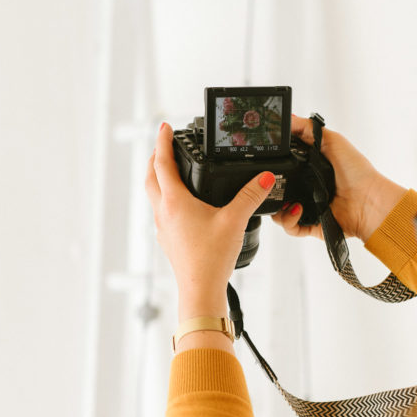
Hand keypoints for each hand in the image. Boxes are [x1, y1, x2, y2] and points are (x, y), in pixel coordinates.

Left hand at [145, 123, 275, 318]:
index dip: (163, 141)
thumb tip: (265, 177)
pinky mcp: (168, 240)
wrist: (200, 290)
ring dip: (159, 179)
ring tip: (171, 171)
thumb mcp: (235, 221)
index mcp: (175, 201)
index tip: (165, 127)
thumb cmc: (211, 258)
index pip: (162, 163)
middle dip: (155, 158)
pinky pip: (162, 212)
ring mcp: (163, 228)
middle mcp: (164, 212)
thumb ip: (251, 196)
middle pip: (150, 177)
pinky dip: (167, 199)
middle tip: (164, 145)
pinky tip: (182, 205)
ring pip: (154, 195)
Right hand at [272, 114, 405, 242]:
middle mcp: (307, 189)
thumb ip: (308, 129)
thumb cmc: (358, 173)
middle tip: (272, 183)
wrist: (370, 202)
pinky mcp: (310, 225)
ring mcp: (308, 208)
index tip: (268, 160)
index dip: (274, 164)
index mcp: (310, 169)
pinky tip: (297, 210)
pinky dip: (289, 221)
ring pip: (279, 212)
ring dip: (279, 208)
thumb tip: (287, 119)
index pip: (283, 167)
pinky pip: (290, 228)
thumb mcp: (333, 141)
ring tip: (290, 200)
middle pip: (277, 190)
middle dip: (271, 188)